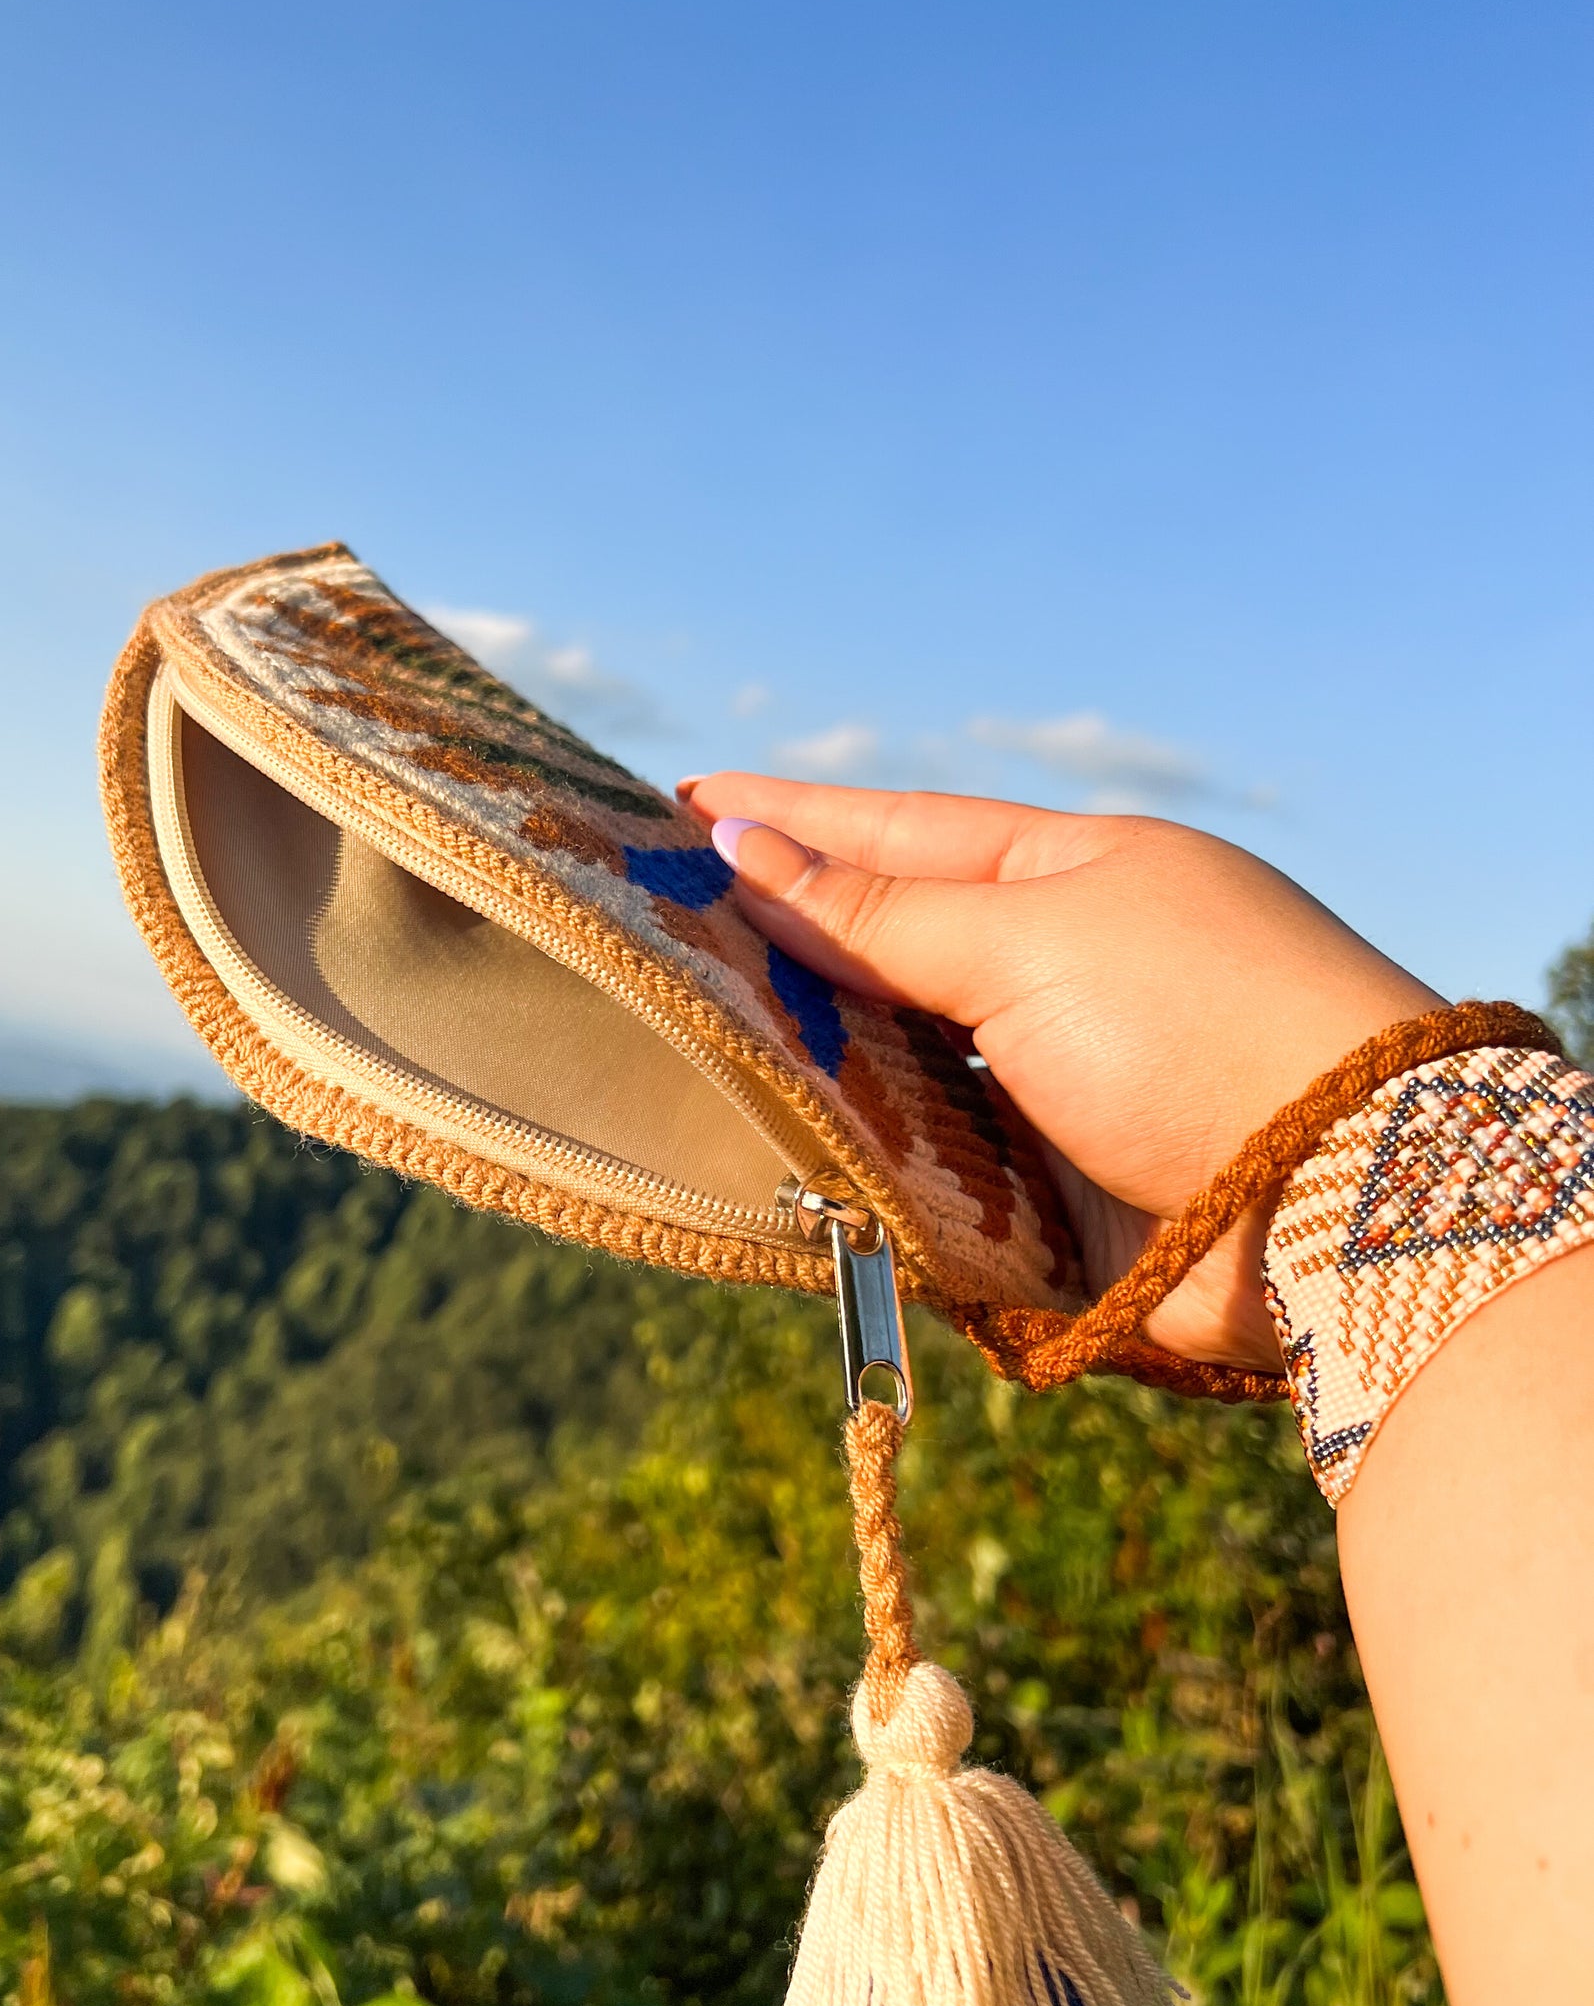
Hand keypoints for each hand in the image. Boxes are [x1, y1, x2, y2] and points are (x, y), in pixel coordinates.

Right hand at [679, 775, 1441, 1369]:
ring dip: (817, 1060)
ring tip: (697, 1037)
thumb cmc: (1198, 1024)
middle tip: (663, 927)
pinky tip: (787, 1151)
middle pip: (896, 951)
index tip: (686, 805)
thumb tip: (747, 849)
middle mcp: (1070, 970)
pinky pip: (936, 1173)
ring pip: (905, 1066)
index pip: (901, 832)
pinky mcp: (1064, 1193)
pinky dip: (867, 1162)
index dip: (793, 821)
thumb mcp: (1027, 941)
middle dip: (788, 945)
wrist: (1343, 1201)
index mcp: (1077, 873)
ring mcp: (1066, 1083)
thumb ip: (881, 914)